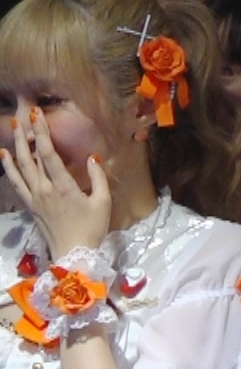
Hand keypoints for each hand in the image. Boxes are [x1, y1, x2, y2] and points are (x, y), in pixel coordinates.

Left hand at [2, 110, 110, 258]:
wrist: (73, 253)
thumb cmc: (92, 228)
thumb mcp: (103, 202)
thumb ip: (98, 178)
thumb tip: (93, 157)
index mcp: (63, 187)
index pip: (48, 154)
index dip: (42, 133)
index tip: (39, 116)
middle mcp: (44, 189)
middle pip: (30, 157)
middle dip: (27, 134)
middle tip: (24, 115)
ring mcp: (34, 197)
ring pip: (20, 167)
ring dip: (16, 147)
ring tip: (14, 129)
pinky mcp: (30, 204)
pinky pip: (15, 182)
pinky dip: (8, 168)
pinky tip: (4, 156)